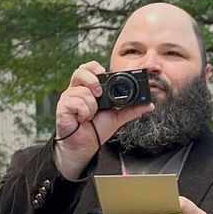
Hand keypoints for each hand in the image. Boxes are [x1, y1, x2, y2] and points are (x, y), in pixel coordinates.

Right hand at [53, 61, 153, 179]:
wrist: (86, 146)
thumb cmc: (96, 129)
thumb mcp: (117, 117)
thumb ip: (132, 109)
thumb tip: (149, 104)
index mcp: (88, 89)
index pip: (87, 69)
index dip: (94, 67)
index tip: (103, 72)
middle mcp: (76, 90)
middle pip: (80, 72)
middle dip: (92, 80)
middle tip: (99, 94)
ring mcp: (68, 98)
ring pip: (83, 91)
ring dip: (92, 106)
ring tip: (91, 115)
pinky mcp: (63, 107)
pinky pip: (76, 103)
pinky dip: (84, 113)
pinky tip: (82, 119)